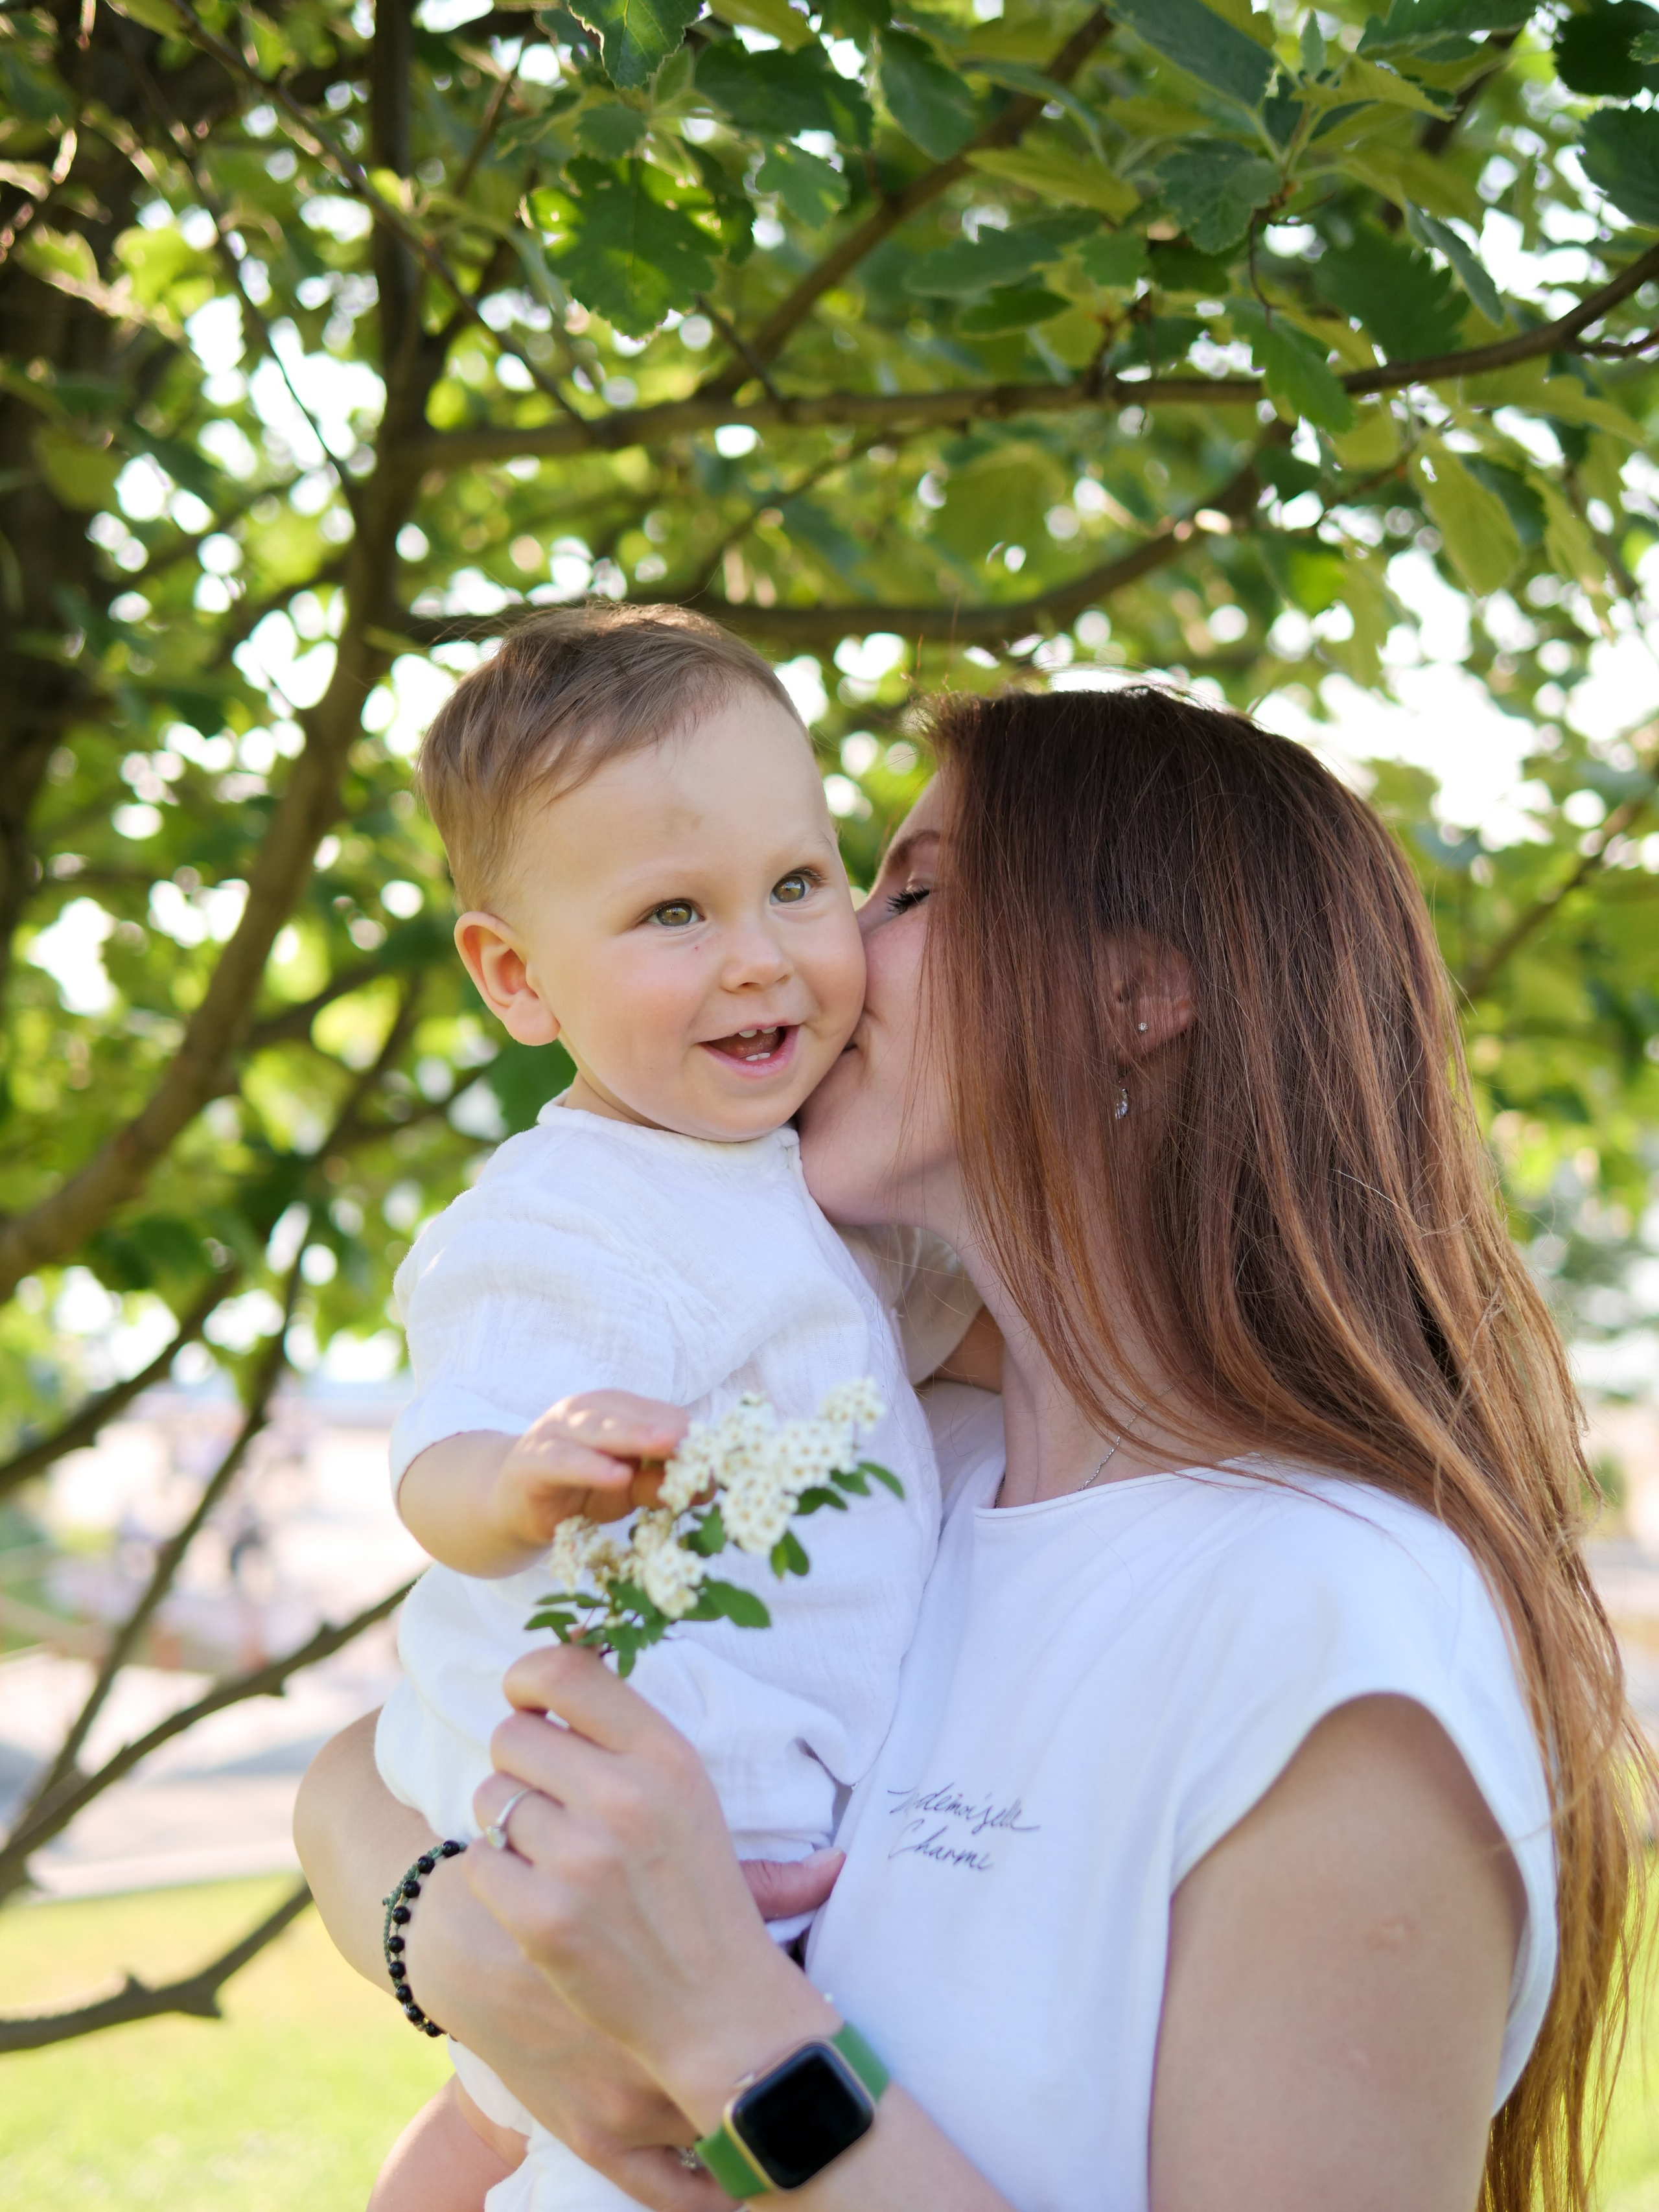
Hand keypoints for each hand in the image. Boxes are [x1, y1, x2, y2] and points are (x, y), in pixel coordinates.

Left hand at [468, 1644, 838, 2130]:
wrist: (717, 2004)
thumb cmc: (695, 1886)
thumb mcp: (684, 1790)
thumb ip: (622, 1735)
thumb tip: (550, 1670)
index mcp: (665, 1754)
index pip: (565, 1672)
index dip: (527, 1678)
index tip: (526, 1699)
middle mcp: (623, 1797)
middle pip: (510, 1735)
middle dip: (519, 1764)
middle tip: (550, 1802)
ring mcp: (580, 1859)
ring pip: (490, 1798)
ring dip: (508, 1825)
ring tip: (555, 1857)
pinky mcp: (541, 1918)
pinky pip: (478, 1862)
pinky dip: (500, 1879)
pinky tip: (542, 1898)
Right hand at [494, 1391, 691, 1546]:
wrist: (511, 1505)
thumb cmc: (578, 1489)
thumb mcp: (627, 1488)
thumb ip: (661, 1483)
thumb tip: (708, 1486)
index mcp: (615, 1411)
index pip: (658, 1416)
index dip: (689, 1435)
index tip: (721, 1455)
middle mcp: (586, 1413)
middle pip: (632, 1416)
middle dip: (668, 1428)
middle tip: (700, 1440)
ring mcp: (556, 1433)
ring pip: (599, 1430)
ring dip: (634, 1437)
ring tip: (668, 1445)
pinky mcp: (533, 1461)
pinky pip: (565, 1462)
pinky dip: (591, 1467)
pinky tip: (617, 1476)